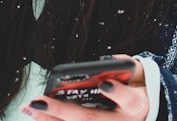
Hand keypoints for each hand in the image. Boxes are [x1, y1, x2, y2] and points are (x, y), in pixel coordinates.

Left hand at [22, 56, 148, 120]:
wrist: (144, 111)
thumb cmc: (134, 88)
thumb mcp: (135, 74)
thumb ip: (123, 65)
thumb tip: (106, 61)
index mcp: (136, 105)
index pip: (129, 100)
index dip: (117, 92)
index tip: (104, 84)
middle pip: (91, 120)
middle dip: (63, 111)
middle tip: (41, 101)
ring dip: (52, 120)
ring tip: (32, 108)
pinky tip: (37, 115)